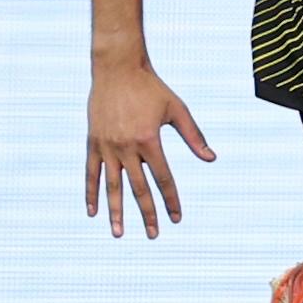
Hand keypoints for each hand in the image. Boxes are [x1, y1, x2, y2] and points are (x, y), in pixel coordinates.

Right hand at [87, 59, 214, 238]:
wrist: (117, 68)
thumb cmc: (151, 88)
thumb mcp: (177, 109)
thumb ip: (194, 136)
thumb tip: (211, 158)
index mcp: (150, 141)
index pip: (163, 179)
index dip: (171, 200)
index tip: (177, 218)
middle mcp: (127, 147)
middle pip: (139, 189)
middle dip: (147, 214)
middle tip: (153, 234)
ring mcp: (107, 146)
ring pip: (112, 186)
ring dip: (116, 211)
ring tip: (118, 233)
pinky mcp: (93, 142)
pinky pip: (91, 173)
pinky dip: (91, 193)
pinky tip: (93, 212)